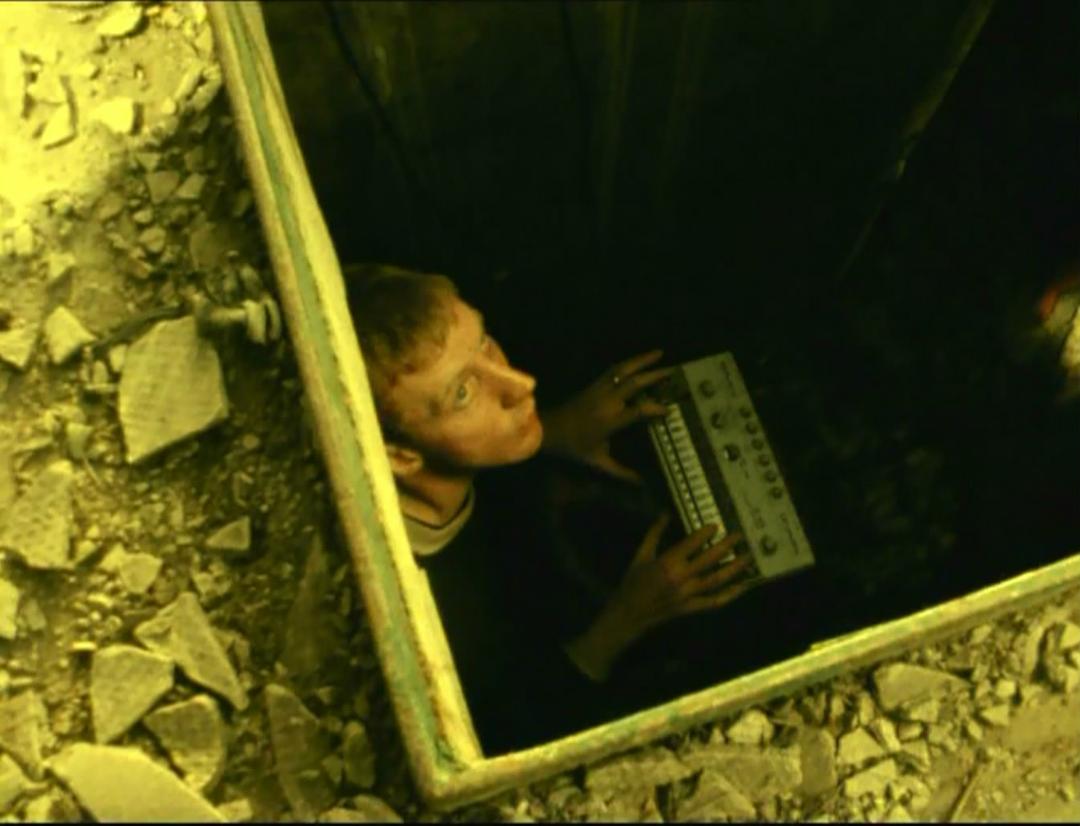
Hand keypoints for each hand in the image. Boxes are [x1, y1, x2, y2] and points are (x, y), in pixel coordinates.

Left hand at [540, 349, 671, 482]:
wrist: (548, 430)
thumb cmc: (573, 447)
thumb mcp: (597, 462)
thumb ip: (621, 472)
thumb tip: (641, 483)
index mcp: (609, 421)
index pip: (638, 411)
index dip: (655, 409)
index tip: (669, 410)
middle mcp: (606, 402)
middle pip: (634, 383)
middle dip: (654, 375)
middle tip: (672, 371)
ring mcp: (598, 390)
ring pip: (622, 370)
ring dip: (641, 360)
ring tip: (659, 352)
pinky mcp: (592, 385)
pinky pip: (612, 370)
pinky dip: (627, 363)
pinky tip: (637, 360)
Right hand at [563, 512, 757, 680]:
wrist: (630, 613)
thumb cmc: (633, 582)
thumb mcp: (641, 555)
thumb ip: (654, 534)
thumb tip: (665, 514)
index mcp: (668, 562)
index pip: (692, 544)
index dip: (706, 533)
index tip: (716, 525)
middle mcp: (681, 578)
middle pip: (710, 559)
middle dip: (726, 546)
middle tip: (739, 536)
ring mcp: (689, 594)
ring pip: (717, 579)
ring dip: (734, 568)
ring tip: (748, 557)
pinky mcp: (692, 607)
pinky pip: (715, 601)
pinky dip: (730, 594)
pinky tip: (743, 586)